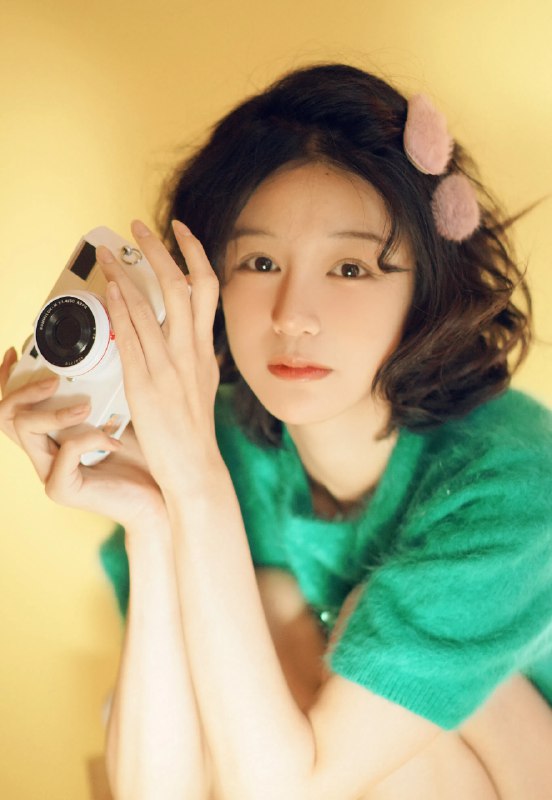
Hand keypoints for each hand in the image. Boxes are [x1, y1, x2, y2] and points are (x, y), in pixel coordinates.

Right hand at [0, 348, 165, 526]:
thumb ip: (100, 391)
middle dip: (22, 389)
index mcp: (50, 438)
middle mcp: (42, 456)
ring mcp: (49, 474)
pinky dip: (91, 438)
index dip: (6, 379)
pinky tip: (114, 440)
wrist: (162, 497)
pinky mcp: (63, 489)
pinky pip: (65, 452)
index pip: (12, 408)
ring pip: (25, 430)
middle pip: (5, 416)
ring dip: (54, 411)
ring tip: (85, 407)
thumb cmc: (145, 456)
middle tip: (54, 379)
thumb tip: (98, 353)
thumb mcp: (120, 414)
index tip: (16, 350)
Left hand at [96, 219, 221, 489]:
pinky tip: (110, 289)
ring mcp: (171, 367)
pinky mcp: (148, 384)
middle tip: (139, 226)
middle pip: (183, 285)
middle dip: (161, 249)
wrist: (195, 470)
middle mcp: (192, 353)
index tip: (179, 230)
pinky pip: (134, 336)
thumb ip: (193, 361)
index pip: (207, 290)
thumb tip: (187, 341)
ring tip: (110, 252)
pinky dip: (122, 307)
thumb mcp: (200, 389)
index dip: (194, 254)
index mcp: (205, 352)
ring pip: (155, 304)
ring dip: (130, 271)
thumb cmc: (193, 435)